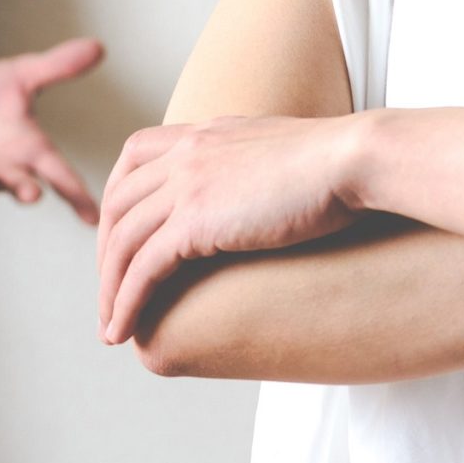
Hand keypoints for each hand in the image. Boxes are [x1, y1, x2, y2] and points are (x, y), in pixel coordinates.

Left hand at [0, 37, 104, 221]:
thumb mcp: (20, 76)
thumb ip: (57, 67)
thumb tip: (98, 46)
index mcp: (29, 149)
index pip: (61, 174)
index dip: (78, 196)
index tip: (92, 218)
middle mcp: (5, 169)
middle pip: (21, 187)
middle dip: (25, 190)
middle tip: (32, 193)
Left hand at [96, 112, 366, 344]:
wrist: (357, 160)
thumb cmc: (344, 165)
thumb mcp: (285, 155)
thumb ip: (258, 167)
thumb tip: (269, 192)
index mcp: (205, 133)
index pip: (134, 156)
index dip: (117, 198)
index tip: (120, 236)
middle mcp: (187, 153)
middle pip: (118, 202)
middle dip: (106, 251)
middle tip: (110, 291)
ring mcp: (187, 184)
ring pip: (123, 240)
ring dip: (109, 288)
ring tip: (110, 326)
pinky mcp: (196, 221)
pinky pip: (143, 268)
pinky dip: (125, 302)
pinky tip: (122, 330)